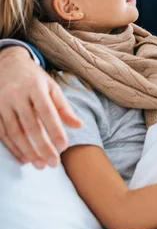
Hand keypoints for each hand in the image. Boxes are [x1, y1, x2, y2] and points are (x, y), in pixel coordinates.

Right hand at [0, 47, 81, 167]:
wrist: (8, 64)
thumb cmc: (34, 78)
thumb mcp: (51, 86)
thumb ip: (63, 106)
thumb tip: (78, 125)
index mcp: (35, 86)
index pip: (47, 111)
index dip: (55, 130)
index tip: (64, 146)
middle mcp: (17, 94)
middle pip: (30, 125)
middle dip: (42, 147)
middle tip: (53, 163)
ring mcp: (3, 103)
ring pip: (15, 133)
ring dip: (28, 151)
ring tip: (40, 165)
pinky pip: (3, 134)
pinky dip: (13, 148)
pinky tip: (24, 159)